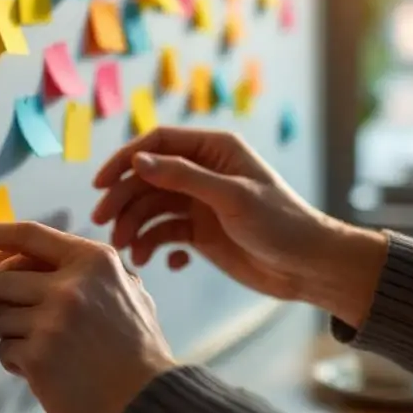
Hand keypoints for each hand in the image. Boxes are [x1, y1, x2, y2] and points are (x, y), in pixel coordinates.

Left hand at [0, 220, 173, 412]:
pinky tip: (46, 370)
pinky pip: (5, 349)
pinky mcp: (39, 356)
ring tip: (43, 348)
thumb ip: (81, 272)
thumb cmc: (136, 350)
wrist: (147, 404)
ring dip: (11, 334)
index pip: (27, 235)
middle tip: (12, 316)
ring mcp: (53, 320)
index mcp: (92, 260)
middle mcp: (70, 284)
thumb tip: (12, 264)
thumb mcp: (124, 291)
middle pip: (1, 279)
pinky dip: (17, 361)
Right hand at [92, 127, 387, 325]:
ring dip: (136, 228)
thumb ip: (183, 177)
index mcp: (214, 150)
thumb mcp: (231, 197)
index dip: (125, 160)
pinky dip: (157, 246)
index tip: (100, 184)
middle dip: (123, 200)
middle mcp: (202, 172)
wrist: (311, 268)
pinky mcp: (200, 232)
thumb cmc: (282, 224)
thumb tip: (138, 162)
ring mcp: (199, 202)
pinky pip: (165, 234)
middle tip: (104, 224)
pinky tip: (163, 263)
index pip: (157, 143)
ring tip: (129, 251)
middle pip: (147, 178)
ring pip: (152, 208)